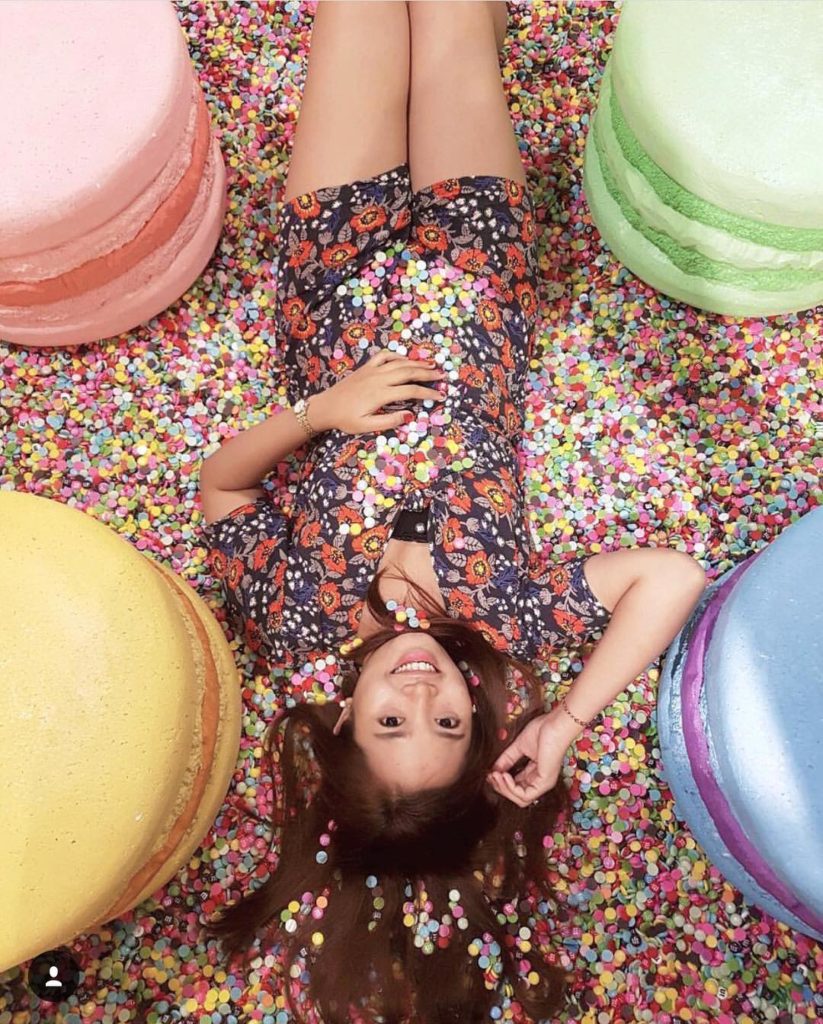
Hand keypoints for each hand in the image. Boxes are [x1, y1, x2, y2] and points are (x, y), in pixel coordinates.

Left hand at [310, 349, 444, 434]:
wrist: (325, 407)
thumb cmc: (345, 419)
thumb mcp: (366, 426)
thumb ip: (388, 421)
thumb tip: (409, 416)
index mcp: (380, 394)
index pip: (410, 391)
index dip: (427, 393)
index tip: (440, 396)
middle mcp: (378, 379)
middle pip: (409, 372)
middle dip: (428, 373)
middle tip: (443, 375)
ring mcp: (372, 370)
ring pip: (399, 362)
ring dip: (417, 362)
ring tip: (432, 364)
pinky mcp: (366, 367)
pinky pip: (385, 356)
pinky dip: (397, 355)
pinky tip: (406, 359)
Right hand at [486, 713, 571, 806]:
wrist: (555, 724)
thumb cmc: (543, 730)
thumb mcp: (519, 746)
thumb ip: (507, 759)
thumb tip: (494, 770)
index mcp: (536, 772)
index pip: (517, 785)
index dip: (502, 782)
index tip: (490, 773)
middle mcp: (541, 781)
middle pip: (518, 796)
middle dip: (501, 787)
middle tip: (491, 776)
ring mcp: (545, 783)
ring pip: (521, 799)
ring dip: (504, 789)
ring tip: (496, 775)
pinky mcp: (545, 782)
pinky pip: (525, 795)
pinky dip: (511, 788)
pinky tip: (504, 776)